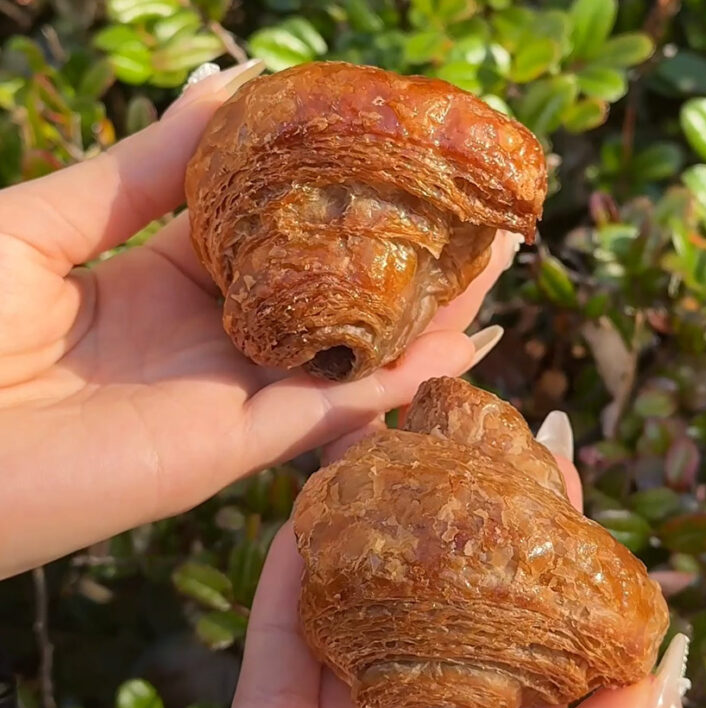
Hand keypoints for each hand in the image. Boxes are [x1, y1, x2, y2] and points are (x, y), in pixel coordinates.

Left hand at [0, 60, 516, 577]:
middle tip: (465, 220)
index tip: (389, 166)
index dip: (332, 203)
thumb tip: (231, 83)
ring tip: (487, 278)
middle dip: (396, 263)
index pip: (273, 237)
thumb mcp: (45, 221)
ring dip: (417, 323)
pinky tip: (455, 348)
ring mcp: (227, 400)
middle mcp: (209, 340)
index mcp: (161, 279)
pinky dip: (392, 383)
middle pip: (325, 299)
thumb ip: (144, 171)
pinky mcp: (232, 452)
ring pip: (345, 358)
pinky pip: (329, 413)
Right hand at [212, 414, 688, 707]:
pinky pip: (269, 679)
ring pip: (347, 639)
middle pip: (433, 633)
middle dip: (444, 542)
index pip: (528, 664)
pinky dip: (279, 604)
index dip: (542, 577)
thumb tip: (648, 668)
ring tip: (372, 463)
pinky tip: (295, 530)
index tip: (557, 490)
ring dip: (355, 553)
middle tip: (462, 448)